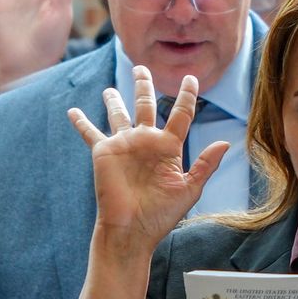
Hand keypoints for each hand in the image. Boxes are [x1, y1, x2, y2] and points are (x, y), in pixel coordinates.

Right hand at [62, 68, 231, 239]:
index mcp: (169, 147)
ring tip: (109, 89)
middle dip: (143, 85)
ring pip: (118, 114)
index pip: (180, 114)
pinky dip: (81, 122)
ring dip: (113, 100)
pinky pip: (90, 133)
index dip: (186, 95)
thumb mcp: (189, 190)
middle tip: (141, 68)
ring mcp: (124, 145)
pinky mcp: (104, 152)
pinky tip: (72, 111)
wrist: (132, 230)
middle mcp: (146, 141)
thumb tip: (225, 143)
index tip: (190, 78)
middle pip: (145, 104)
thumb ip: (205, 165)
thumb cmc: (161, 215)